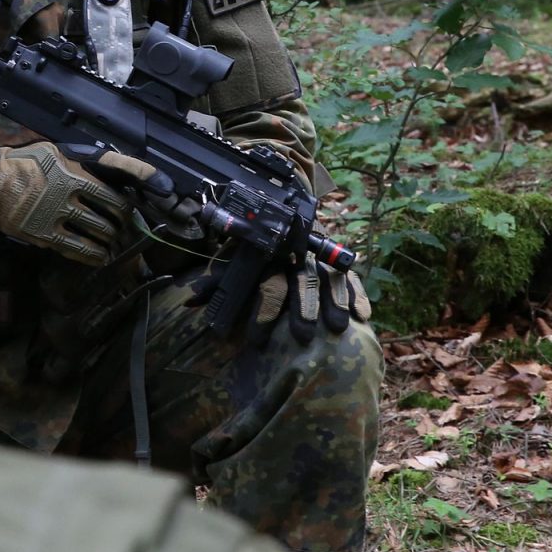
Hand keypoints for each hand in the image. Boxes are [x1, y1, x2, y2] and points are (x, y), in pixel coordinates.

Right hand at [0, 144, 158, 266]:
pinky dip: (94, 254)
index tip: (166, 189)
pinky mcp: (46, 234)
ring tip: (115, 241)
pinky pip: (78, 248)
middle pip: (113, 207)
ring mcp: (58, 212)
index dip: (144, 176)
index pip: (118, 166)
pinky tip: (101, 257)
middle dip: (124, 219)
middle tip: (126, 224)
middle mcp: (70, 187)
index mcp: (74, 165)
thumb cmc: (24, 165)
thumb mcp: (54, 153)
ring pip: (99, 230)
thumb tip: (115, 173)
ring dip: (112, 238)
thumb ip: (82, 162)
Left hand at [189, 257, 370, 344]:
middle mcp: (296, 254)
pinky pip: (352, 275)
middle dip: (303, 308)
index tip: (257, 342)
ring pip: (330, 276)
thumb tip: (189, 302)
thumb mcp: (234, 263)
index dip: (263, 313)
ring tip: (338, 328)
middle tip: (303, 337)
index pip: (267, 285)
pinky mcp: (340, 260)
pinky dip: (358, 294)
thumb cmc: (255, 249)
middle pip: (301, 279)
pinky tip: (362, 316)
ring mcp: (321, 254)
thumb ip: (217, 283)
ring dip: (334, 302)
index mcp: (269, 256)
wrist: (284, 209)